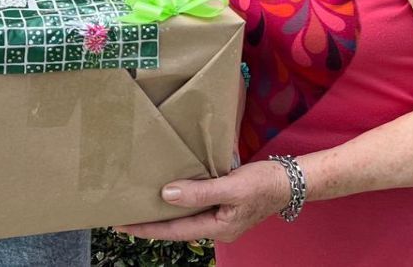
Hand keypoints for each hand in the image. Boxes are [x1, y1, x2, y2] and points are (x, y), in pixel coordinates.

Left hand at [115, 160, 291, 242]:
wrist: (291, 181)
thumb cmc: (264, 184)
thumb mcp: (231, 187)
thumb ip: (200, 192)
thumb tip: (166, 194)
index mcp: (216, 228)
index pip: (173, 231)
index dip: (146, 228)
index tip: (121, 225)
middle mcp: (216, 227)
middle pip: (176, 228)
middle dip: (150, 223)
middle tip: (123, 216)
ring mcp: (221, 218)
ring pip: (186, 218)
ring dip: (164, 213)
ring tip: (140, 206)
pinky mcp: (224, 206)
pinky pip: (196, 207)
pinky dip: (180, 202)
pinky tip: (170, 194)